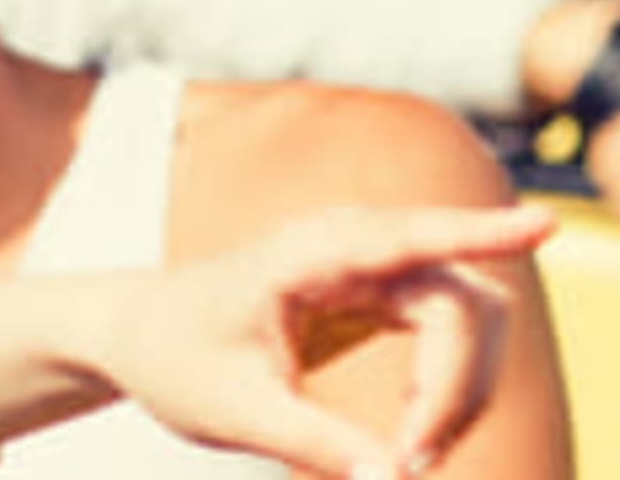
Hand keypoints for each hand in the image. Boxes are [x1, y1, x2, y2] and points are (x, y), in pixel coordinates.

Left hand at [93, 204, 551, 476]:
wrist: (137, 334)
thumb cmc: (173, 361)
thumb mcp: (234, 411)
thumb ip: (317, 443)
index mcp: (302, 257)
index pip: (405, 240)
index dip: (477, 232)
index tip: (544, 225)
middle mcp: (350, 247)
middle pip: (461, 303)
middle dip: (458, 387)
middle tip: (413, 462)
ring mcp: (376, 265)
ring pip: (474, 318)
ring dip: (463, 391)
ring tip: (405, 454)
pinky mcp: (389, 292)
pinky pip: (459, 333)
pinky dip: (452, 386)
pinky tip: (412, 432)